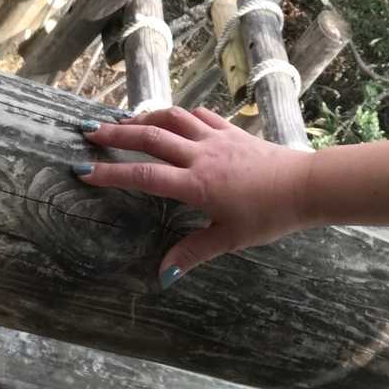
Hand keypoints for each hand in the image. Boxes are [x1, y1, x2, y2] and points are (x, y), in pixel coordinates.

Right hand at [74, 106, 313, 286]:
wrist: (305, 186)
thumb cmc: (269, 215)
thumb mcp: (229, 239)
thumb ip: (194, 252)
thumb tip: (163, 274)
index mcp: (196, 184)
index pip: (143, 176)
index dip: (110, 173)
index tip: (83, 169)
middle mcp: (200, 155)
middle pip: (150, 137)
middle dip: (116, 134)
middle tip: (89, 131)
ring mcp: (216, 138)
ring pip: (173, 118)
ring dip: (144, 116)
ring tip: (122, 119)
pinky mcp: (232, 131)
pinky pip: (199, 116)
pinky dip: (179, 113)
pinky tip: (171, 117)